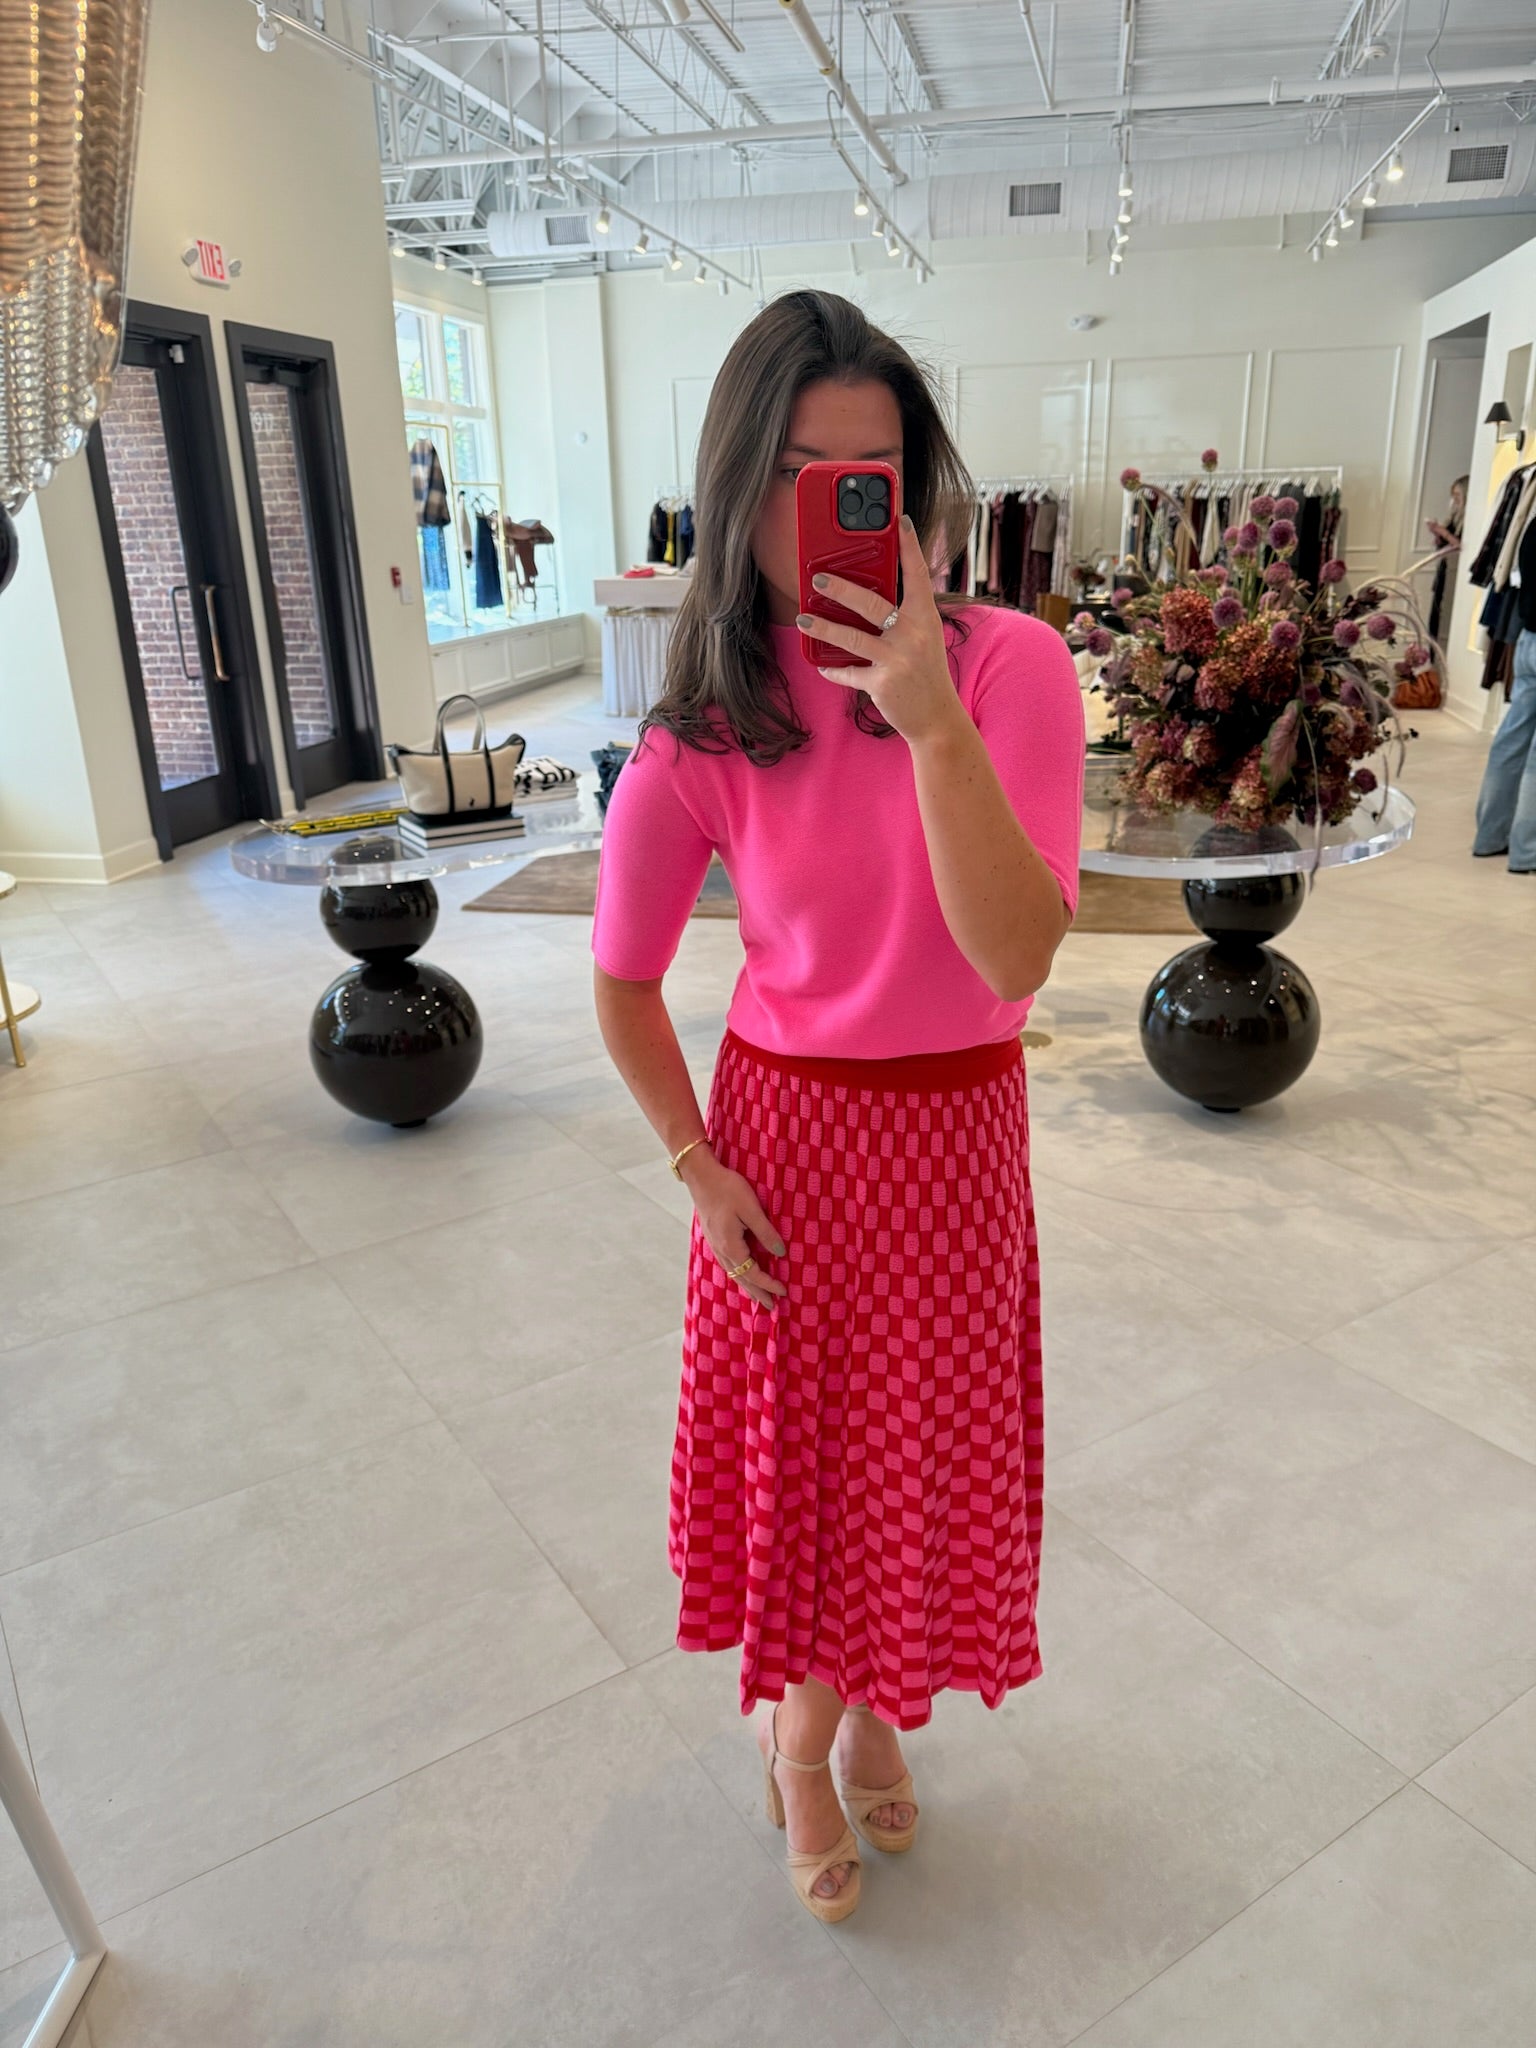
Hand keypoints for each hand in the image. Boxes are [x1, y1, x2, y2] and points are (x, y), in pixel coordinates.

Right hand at [684, 1152, 788, 1313]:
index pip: (752, 1273)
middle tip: (771, 1307)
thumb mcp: (751, 1208)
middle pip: (741, 1278)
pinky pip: (728, 1263)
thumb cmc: (727, 1188)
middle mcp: (721, 1249)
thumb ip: (766, 1232)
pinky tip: (742, 1272)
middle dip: (757, 1293)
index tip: (784, 1291)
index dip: (769, 1284)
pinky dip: (739, 1273)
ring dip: (747, 1286)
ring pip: (733, 1272)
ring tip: (759, 1296)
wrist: (701, 1175)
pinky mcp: (713, 1237)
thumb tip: (780, 1253)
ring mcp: (715, 1244)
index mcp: (731, 1245)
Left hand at [796, 513, 962, 746]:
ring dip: (824, 628)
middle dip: (841, 589)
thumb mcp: (923, 639)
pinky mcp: (882, 684)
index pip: (918, 575)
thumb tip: (866, 594)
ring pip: (852, 638)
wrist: (938, 719)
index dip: (910, 546)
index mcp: (926, 618)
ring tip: (803, 620)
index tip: (900, 520)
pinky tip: (822, 664)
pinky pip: (850, 672)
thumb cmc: (926, 674)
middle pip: (872, 604)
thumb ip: (903, 616)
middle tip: (817, 578)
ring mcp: (897, 660)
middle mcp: (913, 635)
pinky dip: (834, 669)